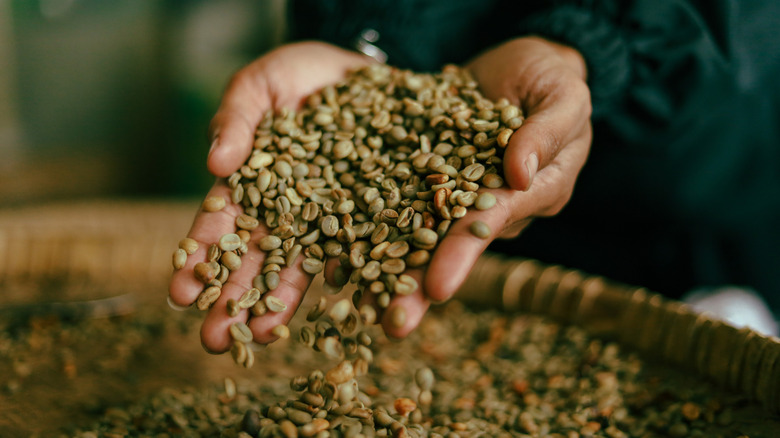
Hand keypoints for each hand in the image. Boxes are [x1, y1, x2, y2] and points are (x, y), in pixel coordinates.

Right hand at [169, 41, 370, 352]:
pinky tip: (343, 312)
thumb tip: (213, 164)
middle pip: (257, 261)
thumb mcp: (260, 83)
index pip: (222, 226)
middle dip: (233, 301)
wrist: (361, 70)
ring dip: (283, 305)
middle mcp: (288, 212)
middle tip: (213, 341)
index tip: (179, 292)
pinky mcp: (374, 218)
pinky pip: (367, 253)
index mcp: (253, 185)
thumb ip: (236, 118)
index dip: (201, 259)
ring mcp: (330, 219)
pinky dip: (356, 282)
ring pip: (306, 268)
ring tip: (264, 338)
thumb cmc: (301, 74)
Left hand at [356, 37, 592, 337]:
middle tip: (391, 325)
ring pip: (411, 229)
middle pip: (445, 244)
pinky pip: (390, 195)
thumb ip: (545, 132)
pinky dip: (362, 219)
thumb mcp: (563, 97)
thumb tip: (518, 175)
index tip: (437, 288)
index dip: (462, 255)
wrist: (517, 66)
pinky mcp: (420, 172)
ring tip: (349, 299)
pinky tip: (330, 246)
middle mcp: (485, 201)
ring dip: (382, 264)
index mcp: (528, 193)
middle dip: (418, 284)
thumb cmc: (550, 78)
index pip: (490, 225)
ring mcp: (449, 189)